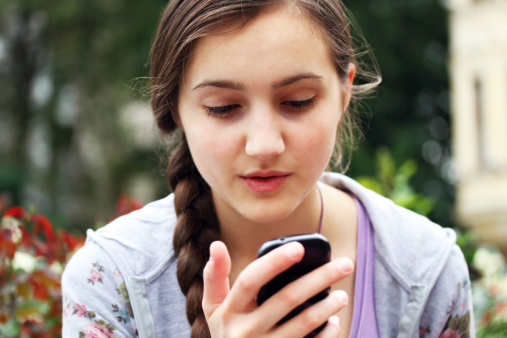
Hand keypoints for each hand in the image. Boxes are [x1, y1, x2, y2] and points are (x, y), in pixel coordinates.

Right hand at [202, 241, 352, 336]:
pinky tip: (333, 321)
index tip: (299, 248)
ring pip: (304, 322)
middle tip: (345, 264)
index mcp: (229, 311)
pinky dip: (327, 333)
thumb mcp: (213, 308)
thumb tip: (216, 244)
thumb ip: (214, 276)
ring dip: (328, 306)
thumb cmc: (228, 333)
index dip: (274, 262)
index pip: (250, 279)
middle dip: (320, 278)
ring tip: (341, 295)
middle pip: (287, 298)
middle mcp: (245, 332)